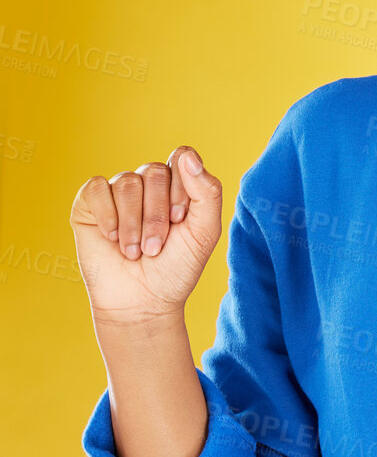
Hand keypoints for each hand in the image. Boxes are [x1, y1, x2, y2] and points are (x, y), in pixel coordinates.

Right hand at [70, 145, 222, 325]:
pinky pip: (97, 188)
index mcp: (177, 185)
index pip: (182, 158)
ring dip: (134, 224)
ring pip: (126, 183)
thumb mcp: (204, 233)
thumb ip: (207, 193)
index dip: (181, 189)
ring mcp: (118, 191)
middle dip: (157, 215)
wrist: (142, 301)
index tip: (179, 220)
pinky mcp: (90, 202)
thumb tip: (186, 155)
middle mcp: (147, 183)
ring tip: (135, 251)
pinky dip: (107, 216)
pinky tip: (112, 238)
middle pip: (154, 172)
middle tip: (156, 247)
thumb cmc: (175, 269)